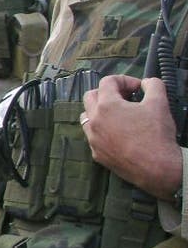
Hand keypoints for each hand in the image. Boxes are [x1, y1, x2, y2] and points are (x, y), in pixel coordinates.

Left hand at [82, 76, 183, 200]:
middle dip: (107, 92)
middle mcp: (94, 120)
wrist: (157, 168)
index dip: (124, 80)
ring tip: (119, 114)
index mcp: (106, 105)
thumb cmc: (156, 134)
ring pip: (87, 117)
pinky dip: (102, 130)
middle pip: (90, 96)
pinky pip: (93, 136)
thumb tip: (146, 82)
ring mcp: (92, 138)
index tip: (138, 88)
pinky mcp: (96, 153)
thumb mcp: (160, 103)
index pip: (107, 82)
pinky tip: (118, 134)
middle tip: (126, 98)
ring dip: (100, 111)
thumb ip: (153, 86)